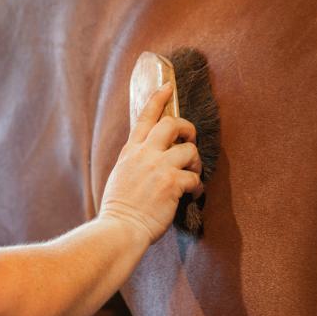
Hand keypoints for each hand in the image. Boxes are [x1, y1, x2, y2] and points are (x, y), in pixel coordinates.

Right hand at [99, 83, 202, 243]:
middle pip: (172, 124)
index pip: (145, 117)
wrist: (119, 229)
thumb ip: (136, 161)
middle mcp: (145, 154)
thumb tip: (151, 156)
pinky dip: (198, 186)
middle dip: (187, 128)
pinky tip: (194, 194)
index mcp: (131, 151)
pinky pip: (195, 178)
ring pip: (189, 150)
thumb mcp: (121, 175)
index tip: (168, 86)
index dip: (158, 99)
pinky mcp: (172, 183)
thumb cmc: (120, 208)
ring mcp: (158, 167)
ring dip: (195, 162)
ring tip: (192, 174)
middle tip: (190, 140)